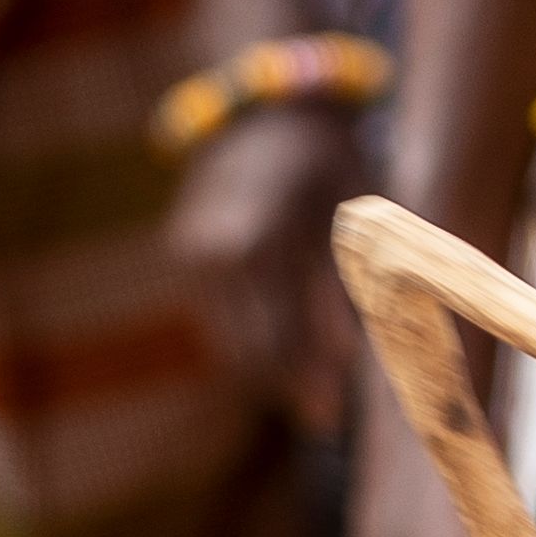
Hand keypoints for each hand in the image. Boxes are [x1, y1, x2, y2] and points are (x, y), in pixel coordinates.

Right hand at [167, 99, 361, 429]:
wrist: (266, 116)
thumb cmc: (330, 164)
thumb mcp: (353, 214)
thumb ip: (347, 283)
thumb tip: (343, 357)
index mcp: (258, 239)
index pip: (279, 332)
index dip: (307, 378)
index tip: (334, 416)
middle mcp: (213, 251)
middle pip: (248, 345)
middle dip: (288, 386)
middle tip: (326, 419)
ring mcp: (191, 255)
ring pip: (227, 338)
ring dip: (266, 371)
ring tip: (310, 398)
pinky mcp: (182, 256)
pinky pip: (216, 316)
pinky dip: (248, 340)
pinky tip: (283, 359)